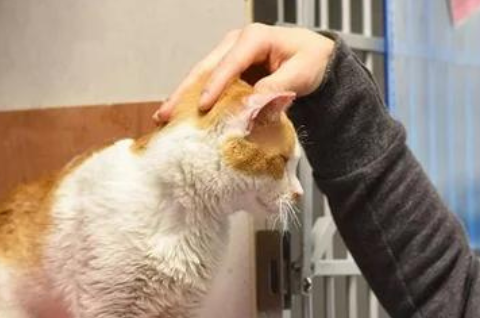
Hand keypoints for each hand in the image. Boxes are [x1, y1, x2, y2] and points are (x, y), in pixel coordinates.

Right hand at [153, 23, 335, 124]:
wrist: (315, 58)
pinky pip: (209, 85)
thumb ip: (277, 88)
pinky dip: (194, 100)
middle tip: (166, 113)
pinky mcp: (229, 71)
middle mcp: (236, 43)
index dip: (215, 85)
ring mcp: (230, 56)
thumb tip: (253, 104)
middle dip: (184, 91)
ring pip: (201, 76)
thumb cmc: (309, 62)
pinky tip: (180, 116)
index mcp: (254, 38)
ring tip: (164, 117)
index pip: (230, 63)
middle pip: (205, 67)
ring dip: (182, 98)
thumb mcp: (299, 74)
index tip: (203, 106)